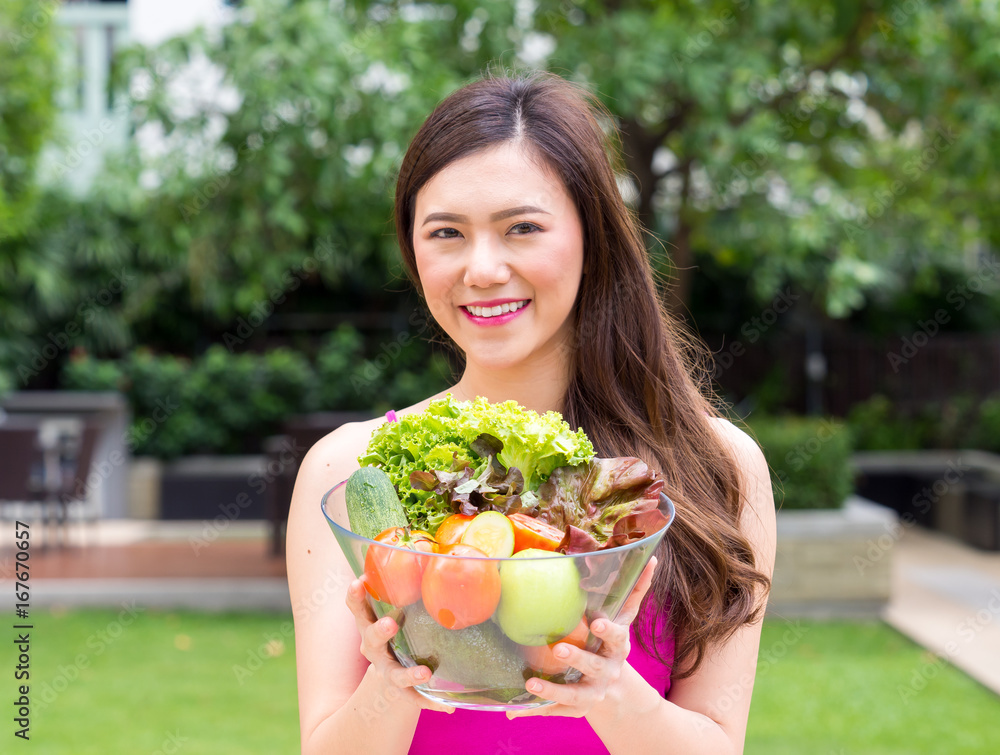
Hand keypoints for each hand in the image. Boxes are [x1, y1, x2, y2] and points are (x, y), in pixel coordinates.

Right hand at [345, 578, 454, 713]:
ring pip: (394, 675)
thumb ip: (402, 589)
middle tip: (391, 623)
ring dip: (408, 674)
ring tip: (425, 673)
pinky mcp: (402, 692)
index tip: (358, 582)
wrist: (384, 681)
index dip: (355, 597)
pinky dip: (431, 703)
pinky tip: (448, 708)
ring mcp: (387, 672)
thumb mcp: (391, 611)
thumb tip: (429, 549)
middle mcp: (374, 650)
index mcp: (370, 626)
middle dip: (380, 630)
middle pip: (371, 640)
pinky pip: (416, 699)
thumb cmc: (394, 632)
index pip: (357, 609)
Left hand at [506, 556, 657, 719]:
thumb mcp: (624, 620)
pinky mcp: (577, 709)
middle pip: (594, 666)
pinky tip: (513, 712)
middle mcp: (608, 671)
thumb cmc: (612, 642)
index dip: (609, 630)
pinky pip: (556, 711)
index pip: (617, 637)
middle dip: (578, 658)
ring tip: (531, 684)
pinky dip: (537, 711)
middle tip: (559, 649)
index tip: (597, 622)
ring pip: (574, 694)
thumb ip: (634, 592)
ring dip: (553, 690)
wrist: (617, 690)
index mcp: (617, 647)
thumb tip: (652, 558)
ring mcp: (593, 693)